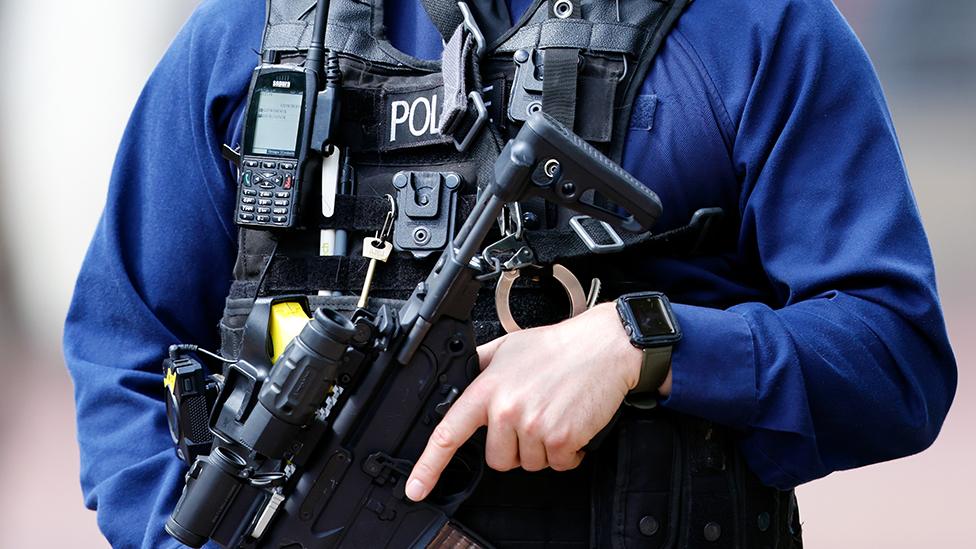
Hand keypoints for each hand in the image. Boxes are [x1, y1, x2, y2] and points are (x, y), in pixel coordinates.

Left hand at [405, 302, 663, 501]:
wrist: (604, 346)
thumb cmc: (558, 346)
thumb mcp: (507, 348)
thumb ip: (480, 366)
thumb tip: (461, 378)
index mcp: (488, 388)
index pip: (449, 432)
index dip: (429, 465)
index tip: (416, 487)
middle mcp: (508, 409)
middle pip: (498, 460)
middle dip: (515, 447)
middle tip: (533, 418)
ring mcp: (535, 425)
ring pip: (530, 463)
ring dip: (544, 448)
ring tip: (555, 415)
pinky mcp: (563, 438)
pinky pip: (559, 464)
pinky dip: (568, 452)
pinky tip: (572, 425)